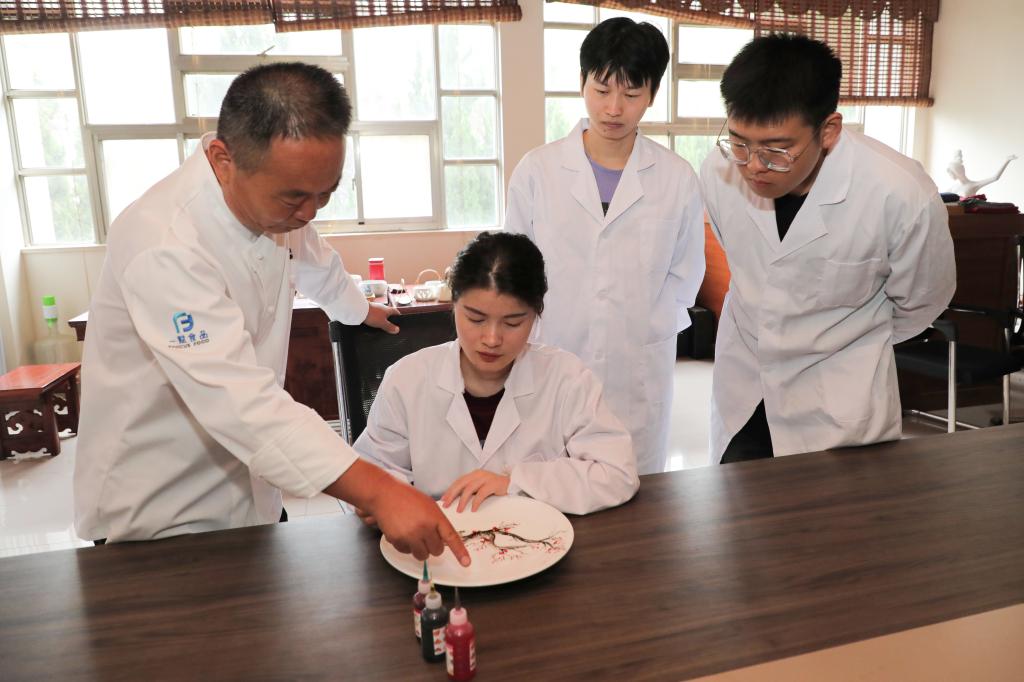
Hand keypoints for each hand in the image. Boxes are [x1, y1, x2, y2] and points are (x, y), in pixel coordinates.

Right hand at [324, 460, 469, 565]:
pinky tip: (401, 531)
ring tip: (412, 533)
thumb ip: (437, 521)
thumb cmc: (407, 497)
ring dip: (419, 549)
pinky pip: (407, 552)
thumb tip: (443, 539)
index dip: (459, 552)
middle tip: (424, 534)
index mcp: (435, 517)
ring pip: (422, 555)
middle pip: (436, 551)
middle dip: (432, 546)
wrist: (384, 494)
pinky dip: (405, 546)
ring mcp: (411, 535)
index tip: (466, 563)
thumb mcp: (428, 505)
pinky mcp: (398, 541)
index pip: (451, 537)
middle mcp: (424, 528)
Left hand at [364, 302, 398, 333]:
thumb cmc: (373, 316)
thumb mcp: (382, 323)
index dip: (398, 316)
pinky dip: (375, 317)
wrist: (360, 309)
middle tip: (390, 325)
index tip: (399, 321)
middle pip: (389, 312)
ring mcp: (376, 307)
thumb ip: (390, 327)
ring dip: (382, 318)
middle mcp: (383, 307)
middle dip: (389, 318)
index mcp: (388, 310)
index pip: (396, 312)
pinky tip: (373, 322)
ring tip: (381, 325)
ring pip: (381, 313)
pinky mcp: (369, 308)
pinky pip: (375, 313)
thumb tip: (397, 330)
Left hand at [441, 470, 510, 511]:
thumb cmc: (494, 487)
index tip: (443, 499)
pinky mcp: (494, 484)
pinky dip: (476, 502)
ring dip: (462, 500)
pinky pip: (482, 493)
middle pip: (461, 484)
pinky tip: (473, 509)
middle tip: (446, 505)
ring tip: (459, 510)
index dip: (450, 490)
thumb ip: (471, 490)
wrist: (512, 483)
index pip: (458, 481)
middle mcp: (478, 474)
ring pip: (470, 488)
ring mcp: (486, 478)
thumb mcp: (480, 486)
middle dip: (452, 495)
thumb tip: (456, 501)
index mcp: (474, 474)